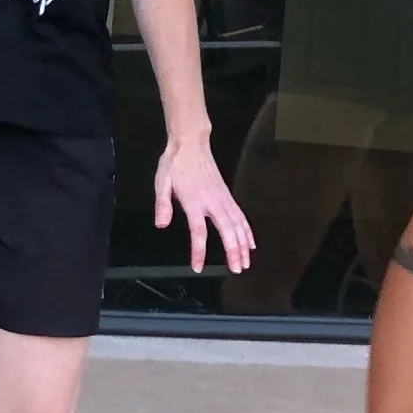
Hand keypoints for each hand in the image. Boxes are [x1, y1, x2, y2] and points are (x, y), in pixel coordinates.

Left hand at [155, 136, 254, 275]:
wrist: (191, 143)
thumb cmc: (175, 163)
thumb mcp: (161, 182)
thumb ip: (163, 205)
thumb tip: (161, 224)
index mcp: (194, 201)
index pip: (198, 231)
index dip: (199, 251)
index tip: (198, 267)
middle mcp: (212, 201)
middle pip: (226, 230)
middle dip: (234, 251)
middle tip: (237, 269)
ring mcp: (222, 198)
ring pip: (237, 224)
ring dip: (244, 244)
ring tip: (246, 262)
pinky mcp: (227, 195)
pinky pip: (240, 215)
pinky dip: (247, 230)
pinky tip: (251, 242)